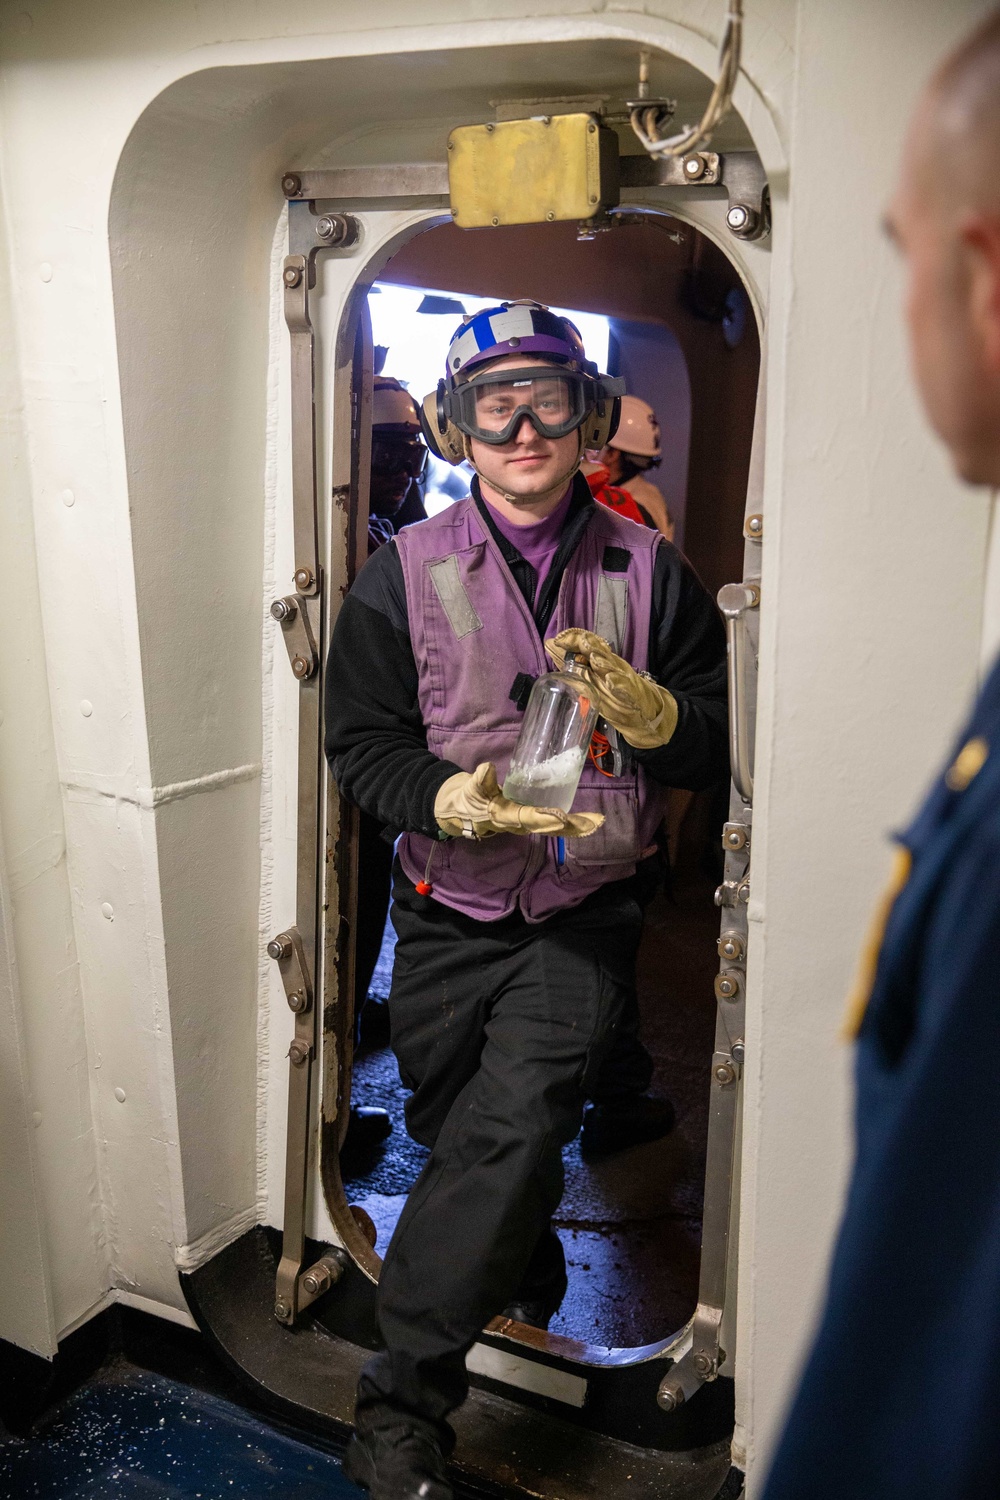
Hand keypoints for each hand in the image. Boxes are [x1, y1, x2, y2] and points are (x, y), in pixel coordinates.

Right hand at [434, 762, 603, 840]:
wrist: (463, 813)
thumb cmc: (469, 799)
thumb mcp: (470, 788)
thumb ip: (479, 780)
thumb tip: (486, 768)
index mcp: (506, 816)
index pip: (528, 817)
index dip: (544, 817)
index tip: (561, 815)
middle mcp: (520, 824)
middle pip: (549, 827)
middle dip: (572, 826)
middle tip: (595, 821)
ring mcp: (527, 824)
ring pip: (554, 827)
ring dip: (576, 826)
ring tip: (597, 821)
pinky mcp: (531, 819)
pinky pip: (553, 824)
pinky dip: (570, 823)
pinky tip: (586, 820)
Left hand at [545, 628, 677, 749]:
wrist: (644, 712)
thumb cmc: (614, 695)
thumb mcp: (592, 679)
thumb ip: (572, 663)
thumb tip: (550, 645)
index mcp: (601, 660)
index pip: (588, 644)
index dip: (574, 639)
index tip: (558, 639)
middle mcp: (612, 665)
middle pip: (600, 651)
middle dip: (588, 645)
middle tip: (577, 641)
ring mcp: (623, 679)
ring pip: (612, 667)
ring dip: (603, 662)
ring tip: (593, 658)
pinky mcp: (632, 694)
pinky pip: (625, 688)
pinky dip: (618, 684)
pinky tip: (611, 681)